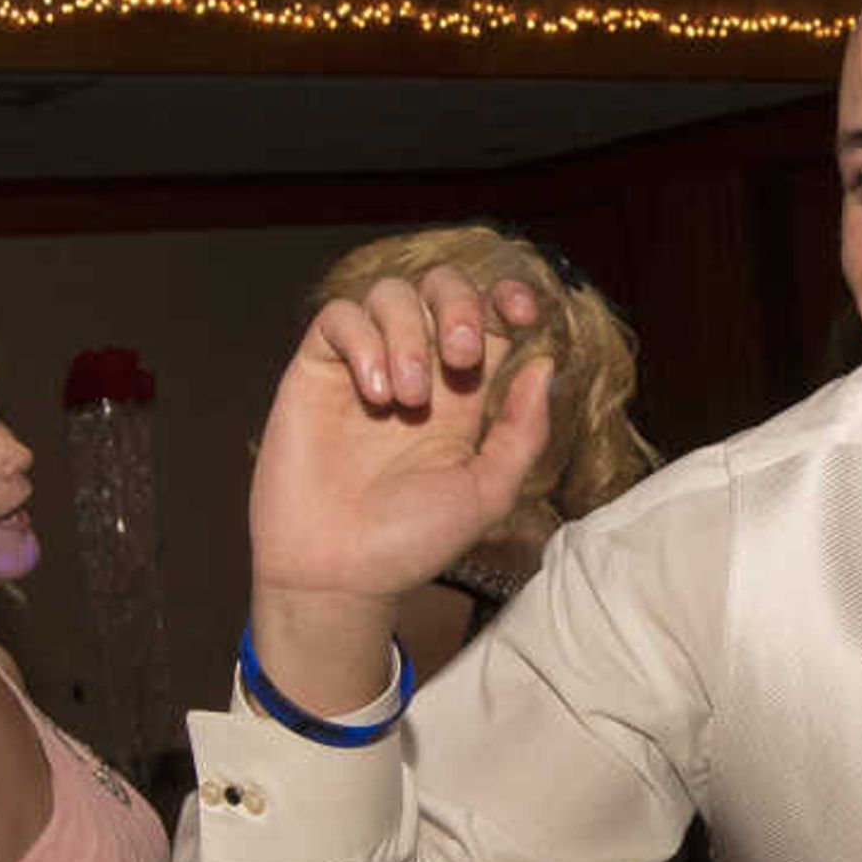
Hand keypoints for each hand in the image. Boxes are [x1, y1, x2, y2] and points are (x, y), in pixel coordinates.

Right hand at [247, 268, 558, 705]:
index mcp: (463, 394)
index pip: (488, 317)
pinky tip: (373, 393)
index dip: (506, 299)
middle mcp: (416, 369)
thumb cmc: (412, 541)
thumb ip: (523, 431)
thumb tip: (545, 363)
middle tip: (460, 358)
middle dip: (458, 306)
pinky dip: (361, 341)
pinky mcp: (316, 371)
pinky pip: (338, 317)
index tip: (521, 313)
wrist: (337, 573)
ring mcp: (364, 366)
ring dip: (408, 334)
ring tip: (406, 399)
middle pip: (441, 288)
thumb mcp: (488, 492)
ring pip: (389, 294)